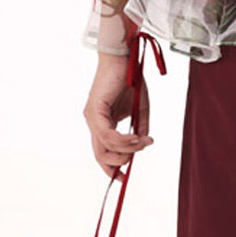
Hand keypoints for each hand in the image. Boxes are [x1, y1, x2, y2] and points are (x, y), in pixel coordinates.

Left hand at [83, 55, 153, 181]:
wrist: (125, 57)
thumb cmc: (131, 79)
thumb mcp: (140, 109)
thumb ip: (140, 128)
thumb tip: (144, 145)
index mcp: (101, 123)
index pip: (102, 153)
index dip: (112, 169)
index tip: (125, 179)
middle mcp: (93, 122)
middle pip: (101, 156)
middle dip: (121, 162)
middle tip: (140, 151)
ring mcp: (91, 117)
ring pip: (105, 148)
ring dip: (127, 149)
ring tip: (143, 141)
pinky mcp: (94, 111)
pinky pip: (108, 135)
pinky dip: (124, 140)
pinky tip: (137, 138)